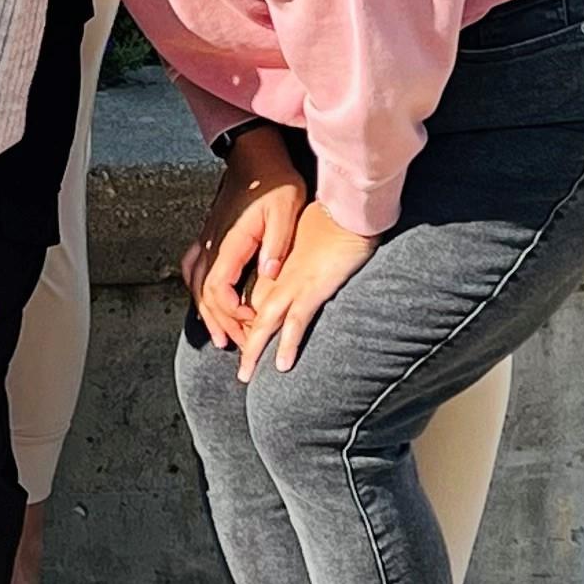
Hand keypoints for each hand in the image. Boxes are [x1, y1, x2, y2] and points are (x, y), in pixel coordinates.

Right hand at [182, 127, 310, 354]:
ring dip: (206, 312)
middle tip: (239, 345)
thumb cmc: (275, 181)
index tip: (254, 324)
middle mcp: (212, 243)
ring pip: (195, 283)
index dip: (234, 313)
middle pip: (204, 293)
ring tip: (220, 335)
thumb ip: (278, 244)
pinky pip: (193, 268)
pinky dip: (197, 290)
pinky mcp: (210, 234)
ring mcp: (207, 238)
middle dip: (221, 323)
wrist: (255, 153)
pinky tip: (204, 299)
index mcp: (230, 241)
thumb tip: (271, 274)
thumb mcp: (285, 210)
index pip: (220, 289)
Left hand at [236, 210, 378, 380]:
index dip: (244, 325)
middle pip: (251, 316)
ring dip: (253, 351)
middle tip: (237, 370)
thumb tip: (298, 272)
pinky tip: (281, 364)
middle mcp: (277, 277)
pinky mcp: (312, 289)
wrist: (346, 209)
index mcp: (274, 266)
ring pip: (265, 324)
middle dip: (241, 344)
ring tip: (245, 374)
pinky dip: (287, 344)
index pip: (251, 301)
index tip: (242, 345)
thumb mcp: (305, 240)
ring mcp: (292, 284)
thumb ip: (296, 259)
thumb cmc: (329, 221)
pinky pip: (296, 323)